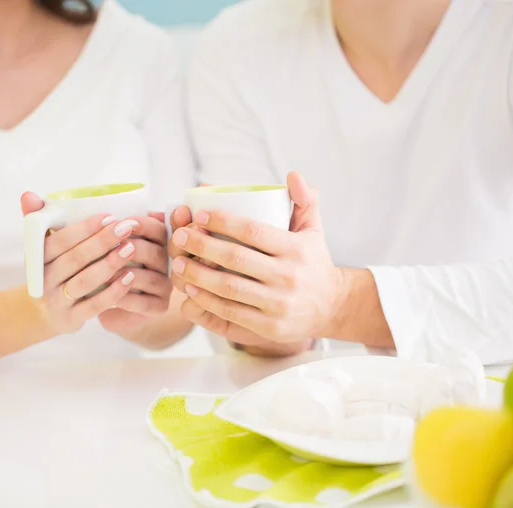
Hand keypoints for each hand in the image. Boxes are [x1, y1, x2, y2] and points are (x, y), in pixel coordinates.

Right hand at [20, 194, 171, 336]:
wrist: (45, 313)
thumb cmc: (53, 269)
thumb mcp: (42, 247)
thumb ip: (38, 219)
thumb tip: (28, 194)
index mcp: (37, 258)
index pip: (60, 240)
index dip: (85, 228)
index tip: (110, 216)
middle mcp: (44, 280)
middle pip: (75, 259)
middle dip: (102, 242)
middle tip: (126, 228)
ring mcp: (57, 301)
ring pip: (85, 281)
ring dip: (110, 264)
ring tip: (131, 248)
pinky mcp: (70, 319)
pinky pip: (94, 305)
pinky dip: (113, 291)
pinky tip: (130, 277)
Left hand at [98, 211, 173, 335]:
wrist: (107, 305)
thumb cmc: (108, 272)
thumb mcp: (109, 250)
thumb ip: (113, 234)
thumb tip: (109, 216)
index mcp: (159, 244)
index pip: (159, 230)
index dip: (143, 225)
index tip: (123, 223)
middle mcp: (167, 264)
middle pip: (156, 253)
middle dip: (132, 248)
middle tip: (112, 248)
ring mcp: (165, 287)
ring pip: (149, 278)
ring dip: (125, 275)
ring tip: (104, 273)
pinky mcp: (160, 307)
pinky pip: (144, 303)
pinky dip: (125, 298)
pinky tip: (108, 296)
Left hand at [170, 172, 344, 345]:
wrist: (333, 308)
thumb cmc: (314, 264)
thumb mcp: (314, 231)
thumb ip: (305, 201)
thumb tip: (292, 175)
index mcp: (296, 250)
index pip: (253, 231)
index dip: (222, 221)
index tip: (199, 214)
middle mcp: (288, 277)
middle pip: (235, 258)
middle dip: (201, 245)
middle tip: (180, 236)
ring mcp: (278, 305)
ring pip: (228, 288)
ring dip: (198, 275)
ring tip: (178, 265)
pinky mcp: (269, 328)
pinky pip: (231, 314)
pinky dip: (207, 303)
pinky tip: (191, 292)